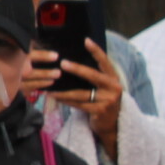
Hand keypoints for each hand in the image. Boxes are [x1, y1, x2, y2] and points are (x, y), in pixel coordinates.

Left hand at [48, 38, 125, 153]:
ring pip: (82, 93)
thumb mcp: (103, 86)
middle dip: (77, 69)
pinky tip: (56, 97)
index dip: (96, 51)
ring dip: (64, 91)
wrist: (112, 123)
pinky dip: (67, 101)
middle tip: (62, 64)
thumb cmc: (102, 100)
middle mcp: (114, 87)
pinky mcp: (100, 111)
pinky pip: (79, 105)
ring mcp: (108, 100)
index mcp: (114, 78)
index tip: (86, 40)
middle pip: (93, 76)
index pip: (105, 62)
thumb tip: (69, 62)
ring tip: (50, 88)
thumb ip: (94, 76)